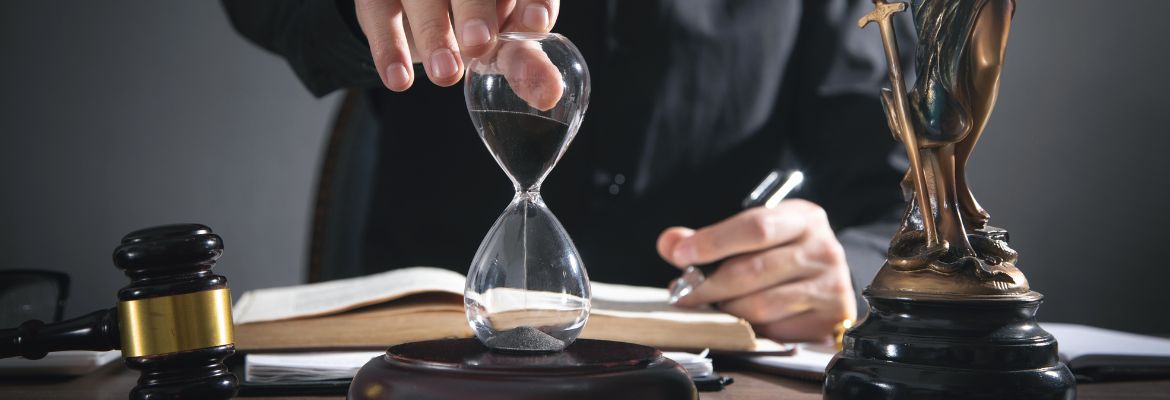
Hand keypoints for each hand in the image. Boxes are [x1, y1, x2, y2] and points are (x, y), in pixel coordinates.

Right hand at [354, 0, 559, 90]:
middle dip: (475, 10)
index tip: (538, 22)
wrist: (412, 13)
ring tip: (447, 73)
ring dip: (434, 32)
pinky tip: (399, 79)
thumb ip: (524, 61)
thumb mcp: (502, 39)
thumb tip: (549, 93)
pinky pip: (379, 14)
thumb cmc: (474, 22)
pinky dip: (388, 46)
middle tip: (479, 46)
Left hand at [657, 200, 856, 342]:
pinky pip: (775, 330)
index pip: (755, 227)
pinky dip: (751, 329)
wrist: (829, 280)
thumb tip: (670, 243)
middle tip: (684, 293)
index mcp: (803, 218)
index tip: (682, 255)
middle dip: (709, 285)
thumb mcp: (754, 235)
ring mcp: (830, 286)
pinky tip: (742, 320)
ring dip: (727, 309)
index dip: (713, 242)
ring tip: (715, 306)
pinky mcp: (830, 319)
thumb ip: (711, 239)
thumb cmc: (783, 253)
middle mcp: (822, 249)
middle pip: (752, 269)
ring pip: (760, 304)